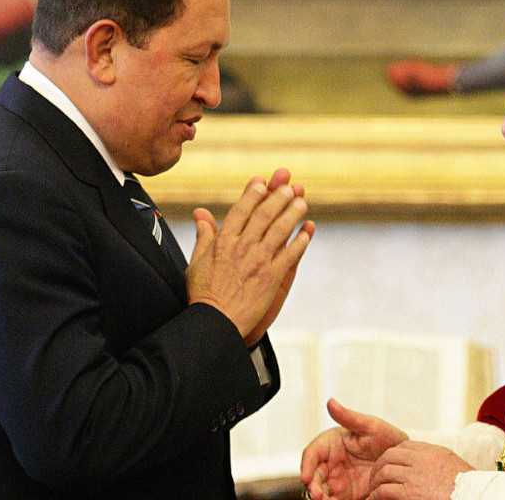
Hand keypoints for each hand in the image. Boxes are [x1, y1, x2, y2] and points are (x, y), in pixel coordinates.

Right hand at [185, 168, 313, 343]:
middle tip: (289, 186)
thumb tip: (201, 213)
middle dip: (278, 198)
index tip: (262, 181)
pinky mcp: (272, 277)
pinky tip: (308, 230)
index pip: (241, 210)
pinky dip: (301, 241)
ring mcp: (258, 261)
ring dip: (292, 213)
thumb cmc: (204, 295)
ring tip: (302, 200)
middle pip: (264, 215)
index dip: (253, 194)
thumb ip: (203, 235)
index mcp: (223, 242)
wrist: (216, 323)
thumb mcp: (196, 262)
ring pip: (280, 230)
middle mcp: (242, 247)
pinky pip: (290, 255)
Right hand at [301, 399, 408, 499]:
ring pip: (321, 490)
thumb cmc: (388, 438)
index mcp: (331, 444)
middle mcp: (331, 462)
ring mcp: (338, 480)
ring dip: (319, 497)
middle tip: (318, 495)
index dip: (306, 465)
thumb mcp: (370, 426)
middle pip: (313, 475)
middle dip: (312, 486)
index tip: (306, 477)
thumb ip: (349, 417)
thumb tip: (331, 402)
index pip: (312, 454)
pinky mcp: (347, 494)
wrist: (405, 462)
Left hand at [367, 442, 473, 499]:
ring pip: (385, 472)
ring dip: (376, 481)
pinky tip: (374, 499)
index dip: (392, 454)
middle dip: (379, 466)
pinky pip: (384, 491)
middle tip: (375, 475)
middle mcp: (421, 460)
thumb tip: (427, 462)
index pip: (404, 446)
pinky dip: (376, 495)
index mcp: (432, 452)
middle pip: (390, 456)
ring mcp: (414, 476)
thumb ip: (436, 459)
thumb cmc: (466, 486)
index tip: (388, 462)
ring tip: (373, 489)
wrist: (471, 496)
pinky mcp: (408, 493)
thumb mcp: (452, 464)